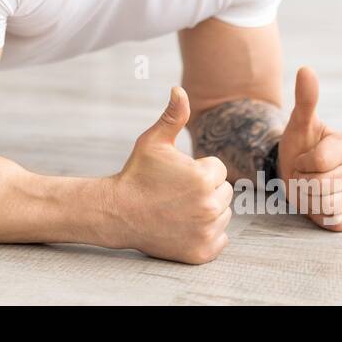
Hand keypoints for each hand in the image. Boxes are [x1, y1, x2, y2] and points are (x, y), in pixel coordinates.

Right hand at [108, 87, 233, 263]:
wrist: (117, 213)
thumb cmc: (136, 174)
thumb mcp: (153, 142)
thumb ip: (173, 116)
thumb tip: (179, 89)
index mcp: (204, 177)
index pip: (218, 170)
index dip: (198, 170)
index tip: (176, 177)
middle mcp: (209, 205)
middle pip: (224, 193)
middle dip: (204, 191)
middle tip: (176, 194)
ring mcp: (207, 230)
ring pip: (223, 215)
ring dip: (207, 212)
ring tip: (178, 209)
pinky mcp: (202, 251)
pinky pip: (220, 239)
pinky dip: (206, 235)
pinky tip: (184, 227)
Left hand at [277, 67, 341, 230]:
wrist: (296, 174)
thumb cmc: (298, 147)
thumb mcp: (297, 125)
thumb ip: (305, 99)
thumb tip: (305, 69)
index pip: (319, 163)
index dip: (301, 163)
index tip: (302, 159)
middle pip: (322, 186)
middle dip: (303, 182)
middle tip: (304, 175)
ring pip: (327, 205)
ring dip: (309, 200)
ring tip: (310, 188)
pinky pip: (335, 222)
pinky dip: (321, 216)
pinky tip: (320, 204)